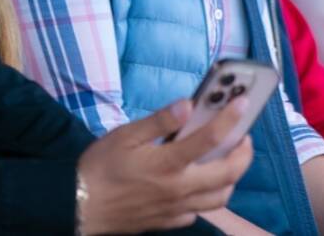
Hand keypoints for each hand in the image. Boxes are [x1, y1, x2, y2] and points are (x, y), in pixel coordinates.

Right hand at [75, 98, 254, 233]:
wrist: (79, 205)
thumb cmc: (99, 167)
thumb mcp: (125, 135)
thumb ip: (159, 121)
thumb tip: (189, 105)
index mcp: (168, 164)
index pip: (211, 138)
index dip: (231, 118)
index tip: (244, 103)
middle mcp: (179, 189)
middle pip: (228, 173)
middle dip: (244, 153)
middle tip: (243, 136)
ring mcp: (176, 208)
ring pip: (220, 197)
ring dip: (232, 177)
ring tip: (228, 159)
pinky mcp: (169, 221)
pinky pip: (199, 211)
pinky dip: (208, 197)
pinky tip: (199, 183)